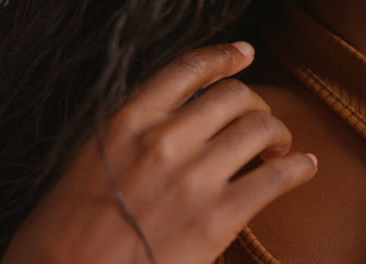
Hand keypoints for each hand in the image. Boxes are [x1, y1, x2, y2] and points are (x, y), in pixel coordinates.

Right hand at [1, 42, 317, 263]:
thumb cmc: (66, 223)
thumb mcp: (91, 157)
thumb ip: (131, 131)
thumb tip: (170, 118)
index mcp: (125, 121)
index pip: (186, 70)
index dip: (221, 57)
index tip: (241, 55)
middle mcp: (162, 139)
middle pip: (232, 97)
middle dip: (252, 103)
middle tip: (256, 119)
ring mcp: (192, 178)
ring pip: (258, 129)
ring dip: (276, 133)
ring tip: (276, 147)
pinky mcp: (216, 219)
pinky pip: (274, 179)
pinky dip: (297, 168)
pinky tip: (301, 167)